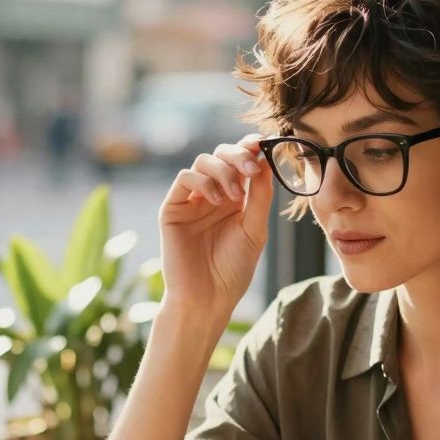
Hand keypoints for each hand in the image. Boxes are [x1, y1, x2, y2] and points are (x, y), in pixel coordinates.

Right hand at [158, 134, 273, 315]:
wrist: (208, 297)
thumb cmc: (233, 269)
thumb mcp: (255, 229)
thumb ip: (259, 196)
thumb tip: (266, 161)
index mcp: (235, 198)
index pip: (242, 162)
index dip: (251, 148)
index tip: (265, 142)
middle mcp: (213, 194)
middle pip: (222, 155)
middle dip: (239, 155)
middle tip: (252, 168)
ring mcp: (192, 200)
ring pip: (203, 162)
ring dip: (223, 170)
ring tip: (233, 195)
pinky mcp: (173, 208)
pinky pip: (184, 178)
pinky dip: (202, 181)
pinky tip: (215, 200)